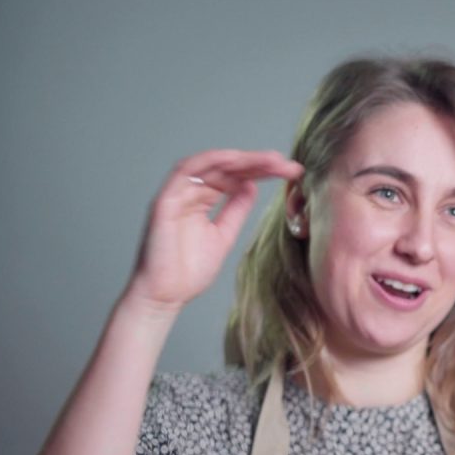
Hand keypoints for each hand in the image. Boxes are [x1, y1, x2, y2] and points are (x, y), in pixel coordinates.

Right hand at [124, 149, 303, 312]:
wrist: (166, 295)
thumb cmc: (188, 271)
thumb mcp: (224, 235)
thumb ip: (236, 210)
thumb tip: (251, 187)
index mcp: (202, 200)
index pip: (235, 178)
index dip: (261, 172)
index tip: (289, 172)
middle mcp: (190, 193)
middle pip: (227, 168)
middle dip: (258, 163)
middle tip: (286, 163)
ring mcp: (177, 194)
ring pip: (210, 165)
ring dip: (240, 159)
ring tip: (269, 159)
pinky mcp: (165, 200)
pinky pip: (185, 172)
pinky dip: (210, 161)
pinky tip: (234, 159)